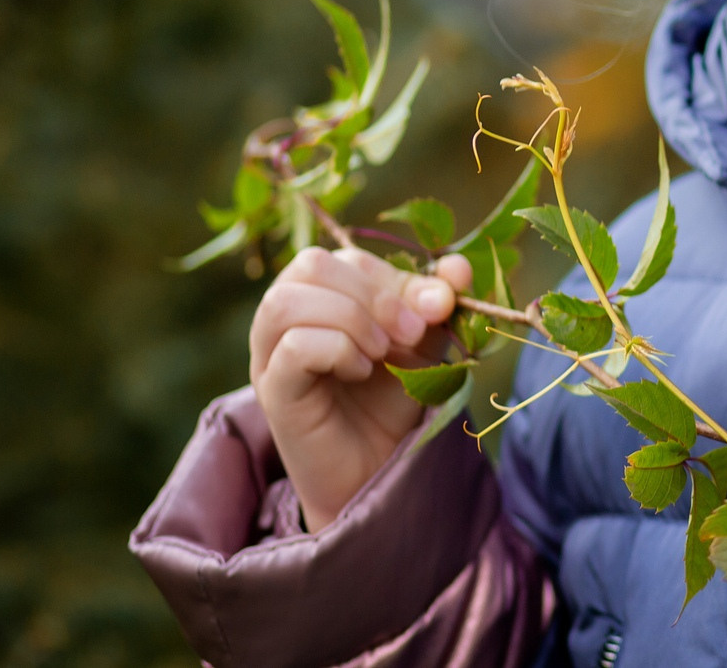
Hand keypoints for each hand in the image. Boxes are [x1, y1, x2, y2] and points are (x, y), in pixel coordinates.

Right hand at [250, 246, 470, 529]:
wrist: (381, 469)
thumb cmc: (394, 399)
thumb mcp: (424, 342)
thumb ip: (437, 302)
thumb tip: (457, 266)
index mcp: (318, 298)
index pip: (344, 257)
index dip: (393, 276)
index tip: (437, 308)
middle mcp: (283, 321)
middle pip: (308, 266)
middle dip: (371, 293)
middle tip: (409, 332)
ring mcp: (270, 356)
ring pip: (286, 300)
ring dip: (350, 318)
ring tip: (381, 352)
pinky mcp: (273, 392)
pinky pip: (292, 347)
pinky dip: (337, 349)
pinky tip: (360, 371)